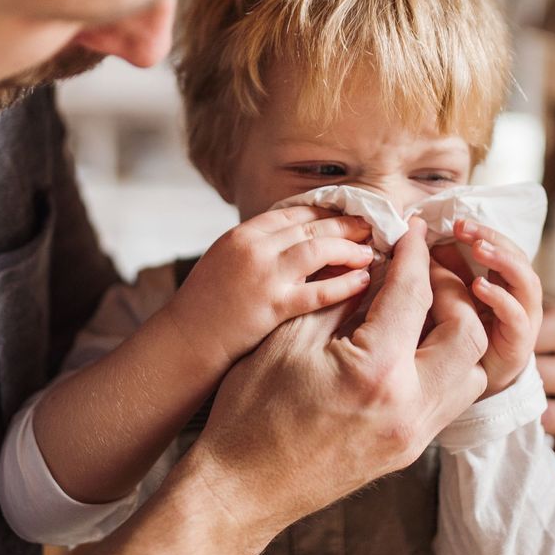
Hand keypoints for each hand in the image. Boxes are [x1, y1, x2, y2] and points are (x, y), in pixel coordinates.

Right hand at [167, 206, 374, 367]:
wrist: (183, 343)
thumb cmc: (205, 309)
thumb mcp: (225, 263)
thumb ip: (260, 250)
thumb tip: (298, 243)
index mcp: (242, 234)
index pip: (294, 212)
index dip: (326, 212)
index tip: (348, 216)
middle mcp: (253, 247)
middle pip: (311, 225)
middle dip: (346, 225)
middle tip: (371, 228)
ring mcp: (262, 275)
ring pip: (318, 250)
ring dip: (349, 249)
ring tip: (370, 253)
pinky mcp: (271, 305)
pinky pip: (317, 291)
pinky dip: (343, 284)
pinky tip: (362, 282)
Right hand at [187, 218, 488, 531]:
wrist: (241, 488)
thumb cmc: (251, 412)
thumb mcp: (289, 338)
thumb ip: (340, 297)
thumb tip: (374, 264)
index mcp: (376, 374)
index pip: (414, 295)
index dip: (413, 254)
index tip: (411, 230)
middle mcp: (408, 408)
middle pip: (467, 333)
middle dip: (452, 291)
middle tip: (422, 269)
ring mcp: (413, 436)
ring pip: (471, 371)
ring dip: (457, 332)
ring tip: (425, 306)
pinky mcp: (408, 450)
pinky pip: (450, 399)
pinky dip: (445, 363)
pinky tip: (414, 344)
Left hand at [434, 220, 542, 397]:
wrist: (449, 392)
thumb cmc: (440, 340)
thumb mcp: (438, 297)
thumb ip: (438, 270)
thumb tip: (420, 235)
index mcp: (500, 285)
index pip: (504, 248)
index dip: (486, 232)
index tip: (458, 222)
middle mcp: (517, 301)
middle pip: (519, 259)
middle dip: (495, 239)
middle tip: (466, 228)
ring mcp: (521, 324)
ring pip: (527, 283)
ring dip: (504, 260)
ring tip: (479, 248)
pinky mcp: (518, 349)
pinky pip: (519, 320)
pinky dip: (501, 298)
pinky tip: (479, 286)